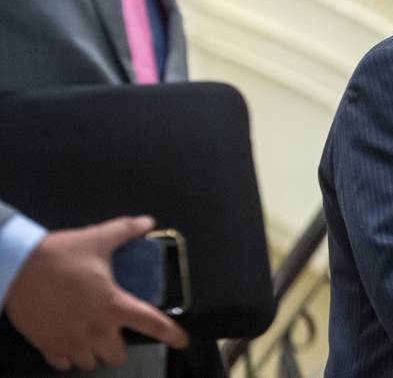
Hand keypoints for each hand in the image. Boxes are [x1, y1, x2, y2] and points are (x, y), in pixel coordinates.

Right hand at [5, 216, 188, 371]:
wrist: (17, 267)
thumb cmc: (62, 254)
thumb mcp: (98, 238)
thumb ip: (125, 231)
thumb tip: (147, 222)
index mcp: (113, 306)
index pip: (151, 324)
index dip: (171, 334)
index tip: (182, 341)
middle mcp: (95, 330)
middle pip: (117, 355)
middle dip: (118, 345)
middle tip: (112, 328)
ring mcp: (70, 342)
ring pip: (91, 363)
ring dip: (94, 352)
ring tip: (90, 335)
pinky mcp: (47, 347)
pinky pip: (64, 364)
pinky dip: (69, 356)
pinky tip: (68, 339)